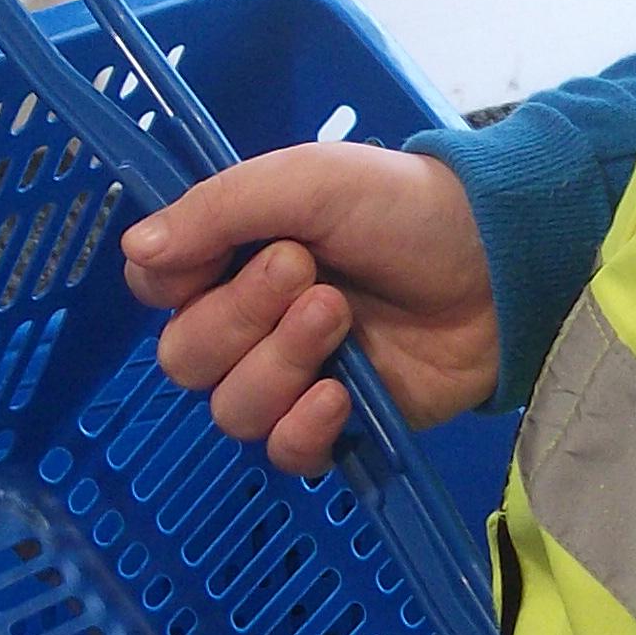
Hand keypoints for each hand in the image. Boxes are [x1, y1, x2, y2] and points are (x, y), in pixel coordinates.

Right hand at [122, 144, 497, 476]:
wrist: (500, 260)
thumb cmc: (404, 206)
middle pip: (185, 357)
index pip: (154, 289)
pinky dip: (301, 428)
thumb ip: (217, 209)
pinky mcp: (338, 424)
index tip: (216, 257)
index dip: (172, 284)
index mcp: (232, 254)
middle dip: (242, 318)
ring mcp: (293, 375)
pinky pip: (283, 454)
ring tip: (341, 318)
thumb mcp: (308, 180)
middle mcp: (250, 320)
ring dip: (279, 363)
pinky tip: (339, 394)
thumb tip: (135, 250)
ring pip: (230, 408)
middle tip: (312, 276)